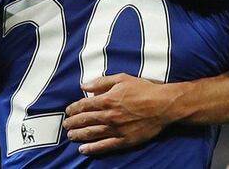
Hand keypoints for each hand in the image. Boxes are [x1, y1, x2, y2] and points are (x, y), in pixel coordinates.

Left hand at [62, 74, 183, 154]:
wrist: (163, 105)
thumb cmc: (144, 89)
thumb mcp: (122, 78)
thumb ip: (101, 82)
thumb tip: (84, 86)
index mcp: (107, 100)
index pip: (84, 105)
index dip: (73, 108)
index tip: (68, 110)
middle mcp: (108, 116)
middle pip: (85, 120)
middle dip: (72, 122)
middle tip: (65, 124)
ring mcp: (115, 130)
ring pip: (91, 134)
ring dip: (78, 135)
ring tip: (70, 136)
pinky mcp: (124, 140)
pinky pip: (104, 146)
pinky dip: (92, 149)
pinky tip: (83, 150)